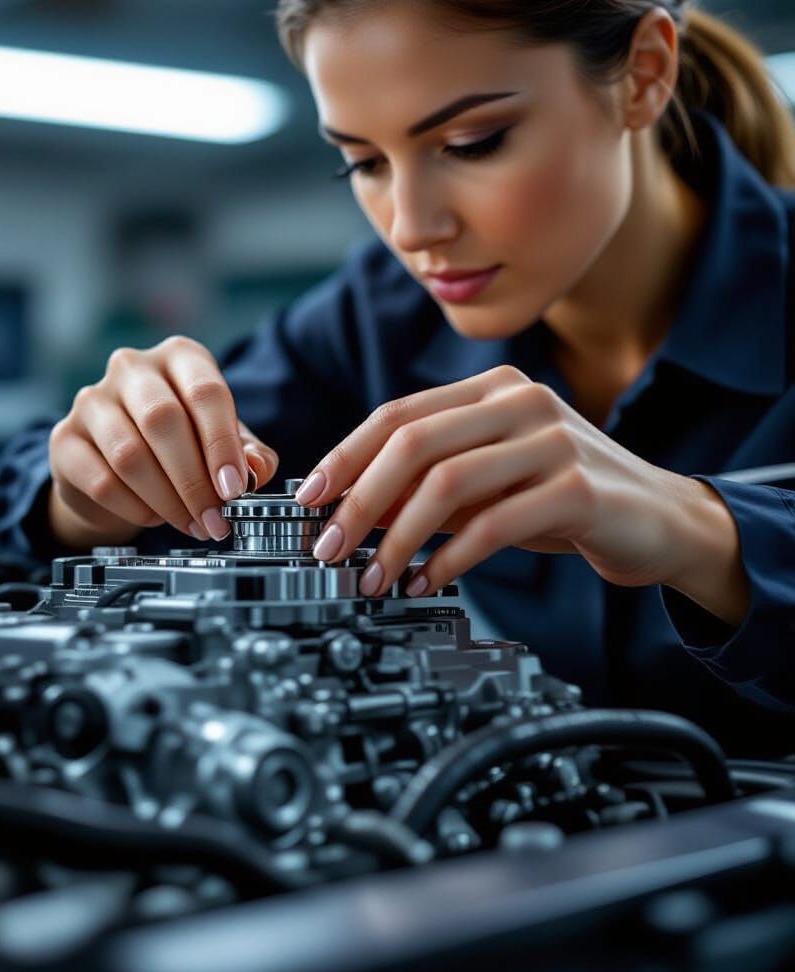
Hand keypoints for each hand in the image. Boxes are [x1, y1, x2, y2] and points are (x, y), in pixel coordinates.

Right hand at [48, 335, 277, 548]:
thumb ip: (249, 454)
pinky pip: (101, 481)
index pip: (205, 392)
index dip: (222, 445)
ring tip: (190, 524)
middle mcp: (132, 368)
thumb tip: (255, 470)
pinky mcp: (64, 438)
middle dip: (194, 481)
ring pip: (130, 455)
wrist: (117, 467)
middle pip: (163, 421)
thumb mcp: (223, 444)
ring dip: (167, 500)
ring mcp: (92, 400)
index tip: (235, 489)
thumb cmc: (180, 445)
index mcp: (179, 357)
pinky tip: (153, 517)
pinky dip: (134, 509)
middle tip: (214, 520)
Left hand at [295, 365, 747, 623]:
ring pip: (446, 484)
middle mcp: (521, 402)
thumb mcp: (490, 483)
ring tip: (373, 576)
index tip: (310, 497)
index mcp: (493, 389)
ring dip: (397, 538)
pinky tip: (427, 582)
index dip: (346, 456)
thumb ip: (430, 486)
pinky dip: (448, 559)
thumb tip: (353, 510)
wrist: (661, 520)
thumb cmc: (563, 499)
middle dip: (359, 500)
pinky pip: (491, 524)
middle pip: (412, 444)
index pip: (398, 414)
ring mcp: (552, 440)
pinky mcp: (576, 488)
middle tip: (330, 547)